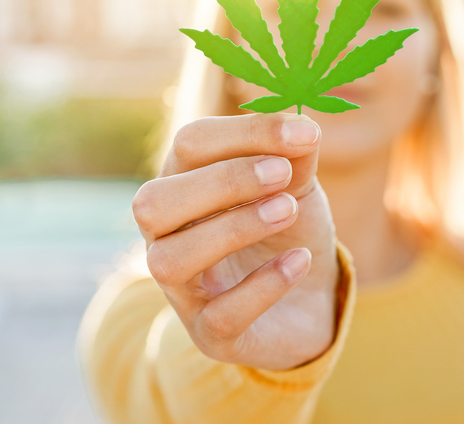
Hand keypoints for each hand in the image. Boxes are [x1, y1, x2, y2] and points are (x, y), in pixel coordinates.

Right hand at [132, 113, 339, 370]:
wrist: (308, 300)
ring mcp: (182, 290)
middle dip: (222, 182)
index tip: (303, 134)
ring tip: (288, 210)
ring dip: (233, 228)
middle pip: (154, 203)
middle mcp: (167, 236)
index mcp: (182, 184)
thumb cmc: (286, 230)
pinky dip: (263, 284)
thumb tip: (302, 128)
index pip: (189, 146)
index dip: (244, 134)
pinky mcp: (211, 335)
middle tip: (282, 174)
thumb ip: (295, 155)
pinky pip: (220, 315)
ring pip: (170, 260)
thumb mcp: (295, 184)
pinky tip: (299, 260)